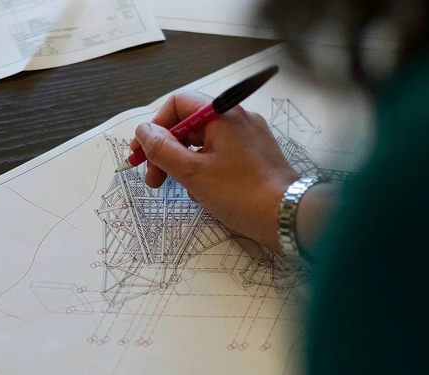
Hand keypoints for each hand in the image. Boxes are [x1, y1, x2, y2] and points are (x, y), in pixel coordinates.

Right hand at [131, 91, 298, 250]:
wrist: (287, 216)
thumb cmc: (240, 193)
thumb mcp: (192, 172)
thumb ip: (162, 149)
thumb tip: (143, 131)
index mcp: (222, 115)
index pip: (178, 104)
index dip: (155, 127)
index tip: (141, 152)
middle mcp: (237, 119)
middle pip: (189, 124)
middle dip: (165, 150)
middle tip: (152, 178)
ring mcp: (248, 137)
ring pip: (203, 142)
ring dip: (183, 163)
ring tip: (177, 189)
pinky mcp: (255, 156)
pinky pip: (220, 155)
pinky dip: (204, 169)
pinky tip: (202, 193)